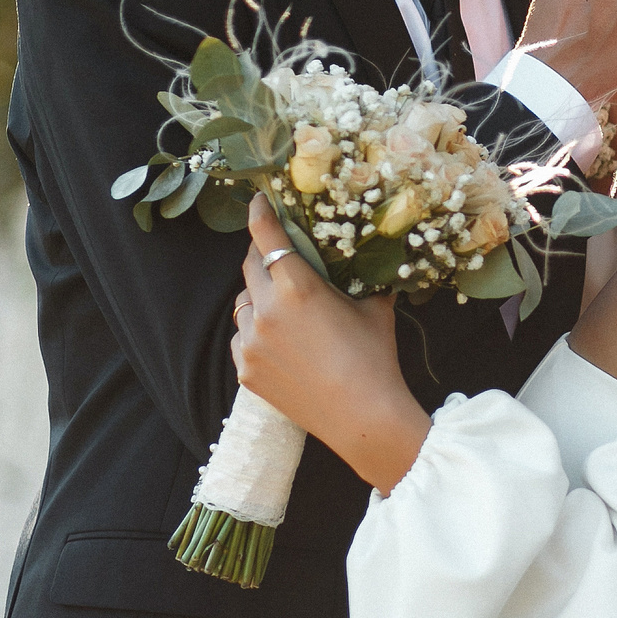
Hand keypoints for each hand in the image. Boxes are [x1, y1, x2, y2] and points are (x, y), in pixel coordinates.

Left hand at [234, 195, 426, 492]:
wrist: (363, 417)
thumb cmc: (375, 357)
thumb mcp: (373, 306)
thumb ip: (360, 277)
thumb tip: (366, 258)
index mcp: (297, 286)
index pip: (268, 237)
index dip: (260, 213)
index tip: (258, 200)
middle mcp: (266, 310)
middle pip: (250, 267)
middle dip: (262, 255)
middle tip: (278, 254)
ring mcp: (251, 343)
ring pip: (243, 304)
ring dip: (257, 296)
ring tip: (281, 305)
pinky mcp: (246, 370)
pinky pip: (241, 339)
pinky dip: (254, 332)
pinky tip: (277, 340)